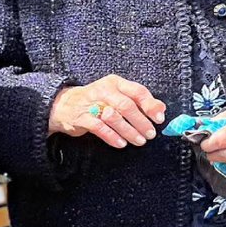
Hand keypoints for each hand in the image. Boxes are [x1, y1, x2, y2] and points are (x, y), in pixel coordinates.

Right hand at [48, 74, 166, 148]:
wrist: (64, 104)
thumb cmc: (97, 100)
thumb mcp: (118, 95)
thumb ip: (139, 101)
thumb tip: (160, 108)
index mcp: (116, 83)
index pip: (137, 91)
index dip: (150, 105)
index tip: (159, 119)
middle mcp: (104, 90)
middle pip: (126, 105)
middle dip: (141, 121)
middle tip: (150, 134)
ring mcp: (92, 103)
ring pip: (114, 117)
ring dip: (129, 131)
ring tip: (139, 141)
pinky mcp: (82, 117)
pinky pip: (100, 128)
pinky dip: (112, 137)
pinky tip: (121, 143)